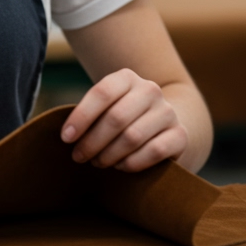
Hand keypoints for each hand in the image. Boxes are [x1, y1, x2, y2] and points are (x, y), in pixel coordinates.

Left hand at [60, 68, 187, 171]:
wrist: (165, 126)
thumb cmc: (124, 118)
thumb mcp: (107, 108)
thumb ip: (90, 115)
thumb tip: (67, 136)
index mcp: (127, 78)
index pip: (102, 93)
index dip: (81, 117)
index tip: (66, 138)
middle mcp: (150, 90)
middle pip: (115, 118)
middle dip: (92, 142)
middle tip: (79, 157)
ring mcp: (167, 112)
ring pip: (132, 136)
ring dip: (109, 155)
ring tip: (98, 163)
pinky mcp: (180, 135)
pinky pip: (153, 151)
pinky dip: (132, 163)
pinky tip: (120, 167)